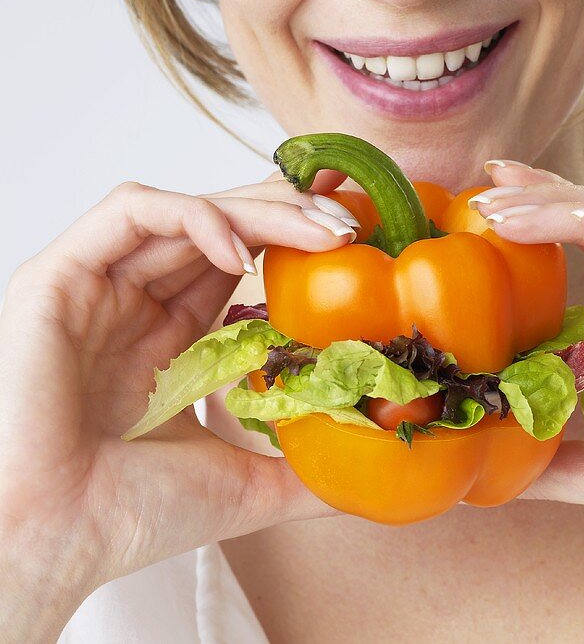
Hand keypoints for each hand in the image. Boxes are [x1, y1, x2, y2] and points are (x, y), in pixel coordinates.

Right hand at [0, 167, 358, 622]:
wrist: (53, 543)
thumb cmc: (125, 517)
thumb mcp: (240, 483)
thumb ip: (299, 469)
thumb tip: (363, 469)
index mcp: (166, 332)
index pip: (238, 257)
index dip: (294, 236)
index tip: (355, 235)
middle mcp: (131, 298)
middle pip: (220, 223)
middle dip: (288, 212)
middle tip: (349, 219)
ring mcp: (96, 281)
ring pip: (186, 209)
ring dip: (258, 208)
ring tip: (319, 229)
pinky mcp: (61, 273)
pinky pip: (131, 212)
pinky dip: (192, 216)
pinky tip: (239, 250)